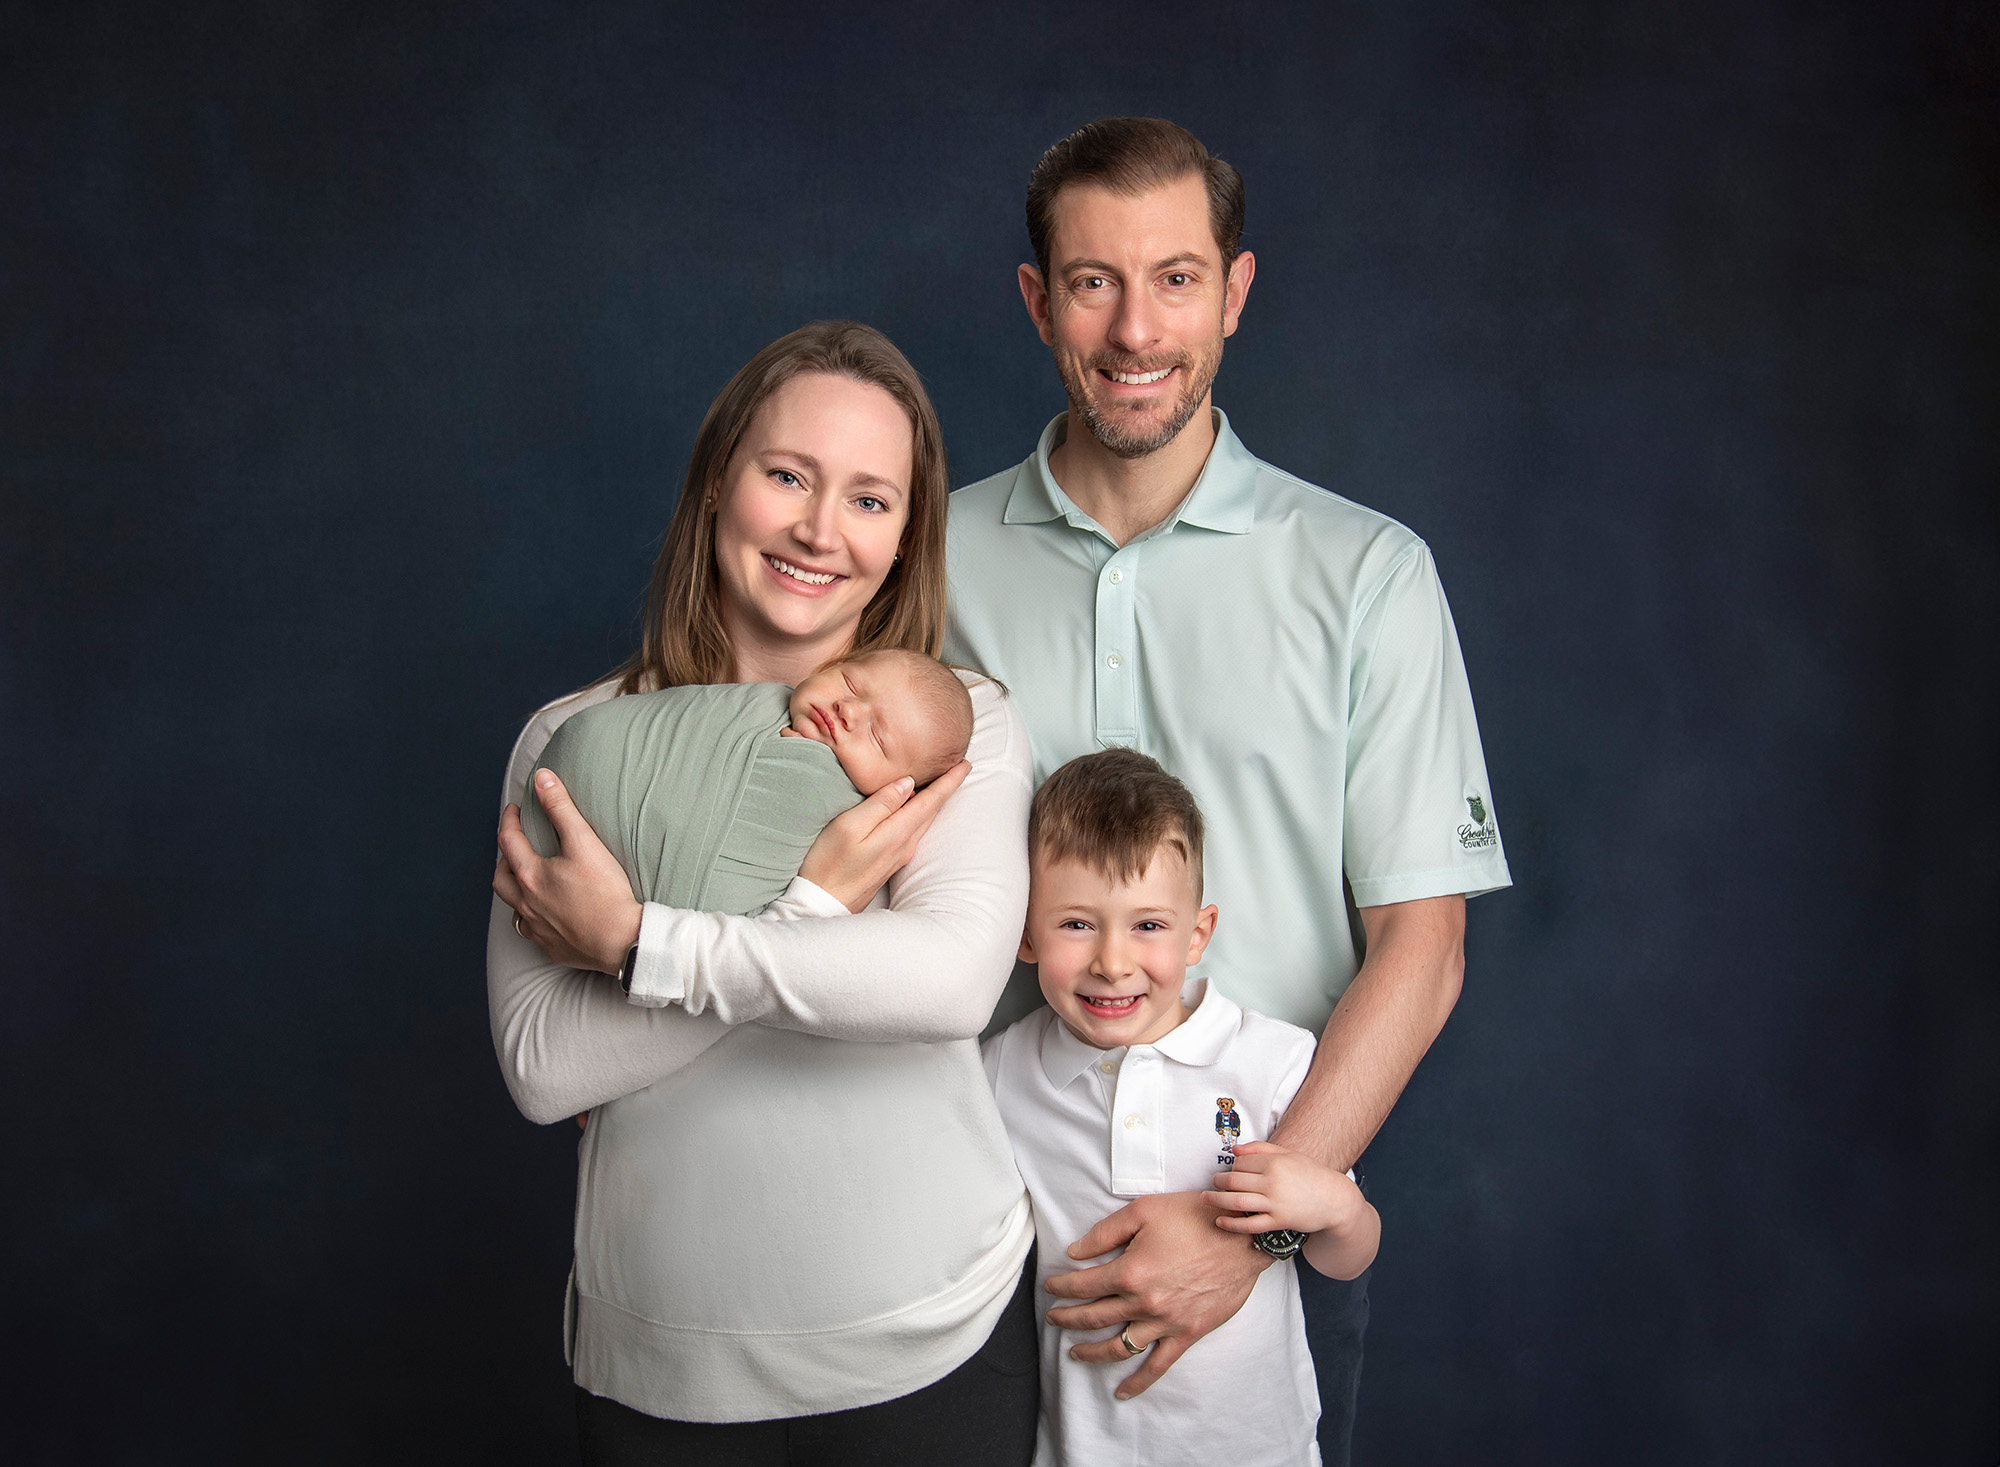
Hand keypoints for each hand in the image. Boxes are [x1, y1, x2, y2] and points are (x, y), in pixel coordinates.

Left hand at [494, 768, 643, 973]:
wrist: (622, 940)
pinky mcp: (553, 948)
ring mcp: (538, 929)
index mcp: (529, 876)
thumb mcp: (583, 842)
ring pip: (514, 909)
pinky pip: (533, 932)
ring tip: (527, 882)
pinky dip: (534, 919)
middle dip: (504, 858)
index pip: (508, 840)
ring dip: (515, 892)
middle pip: (501, 878)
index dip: (510, 820)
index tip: (515, 810)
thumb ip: (561, 808)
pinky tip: (548, 916)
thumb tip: (542, 778)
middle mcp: (526, 904)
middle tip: (516, 847)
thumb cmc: (604, 892)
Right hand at [798, 760, 970, 911]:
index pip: (931, 801)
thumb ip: (880, 803)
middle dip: (947, 788)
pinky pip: (914, 832)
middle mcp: (905, 846)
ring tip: (944, 783)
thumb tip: (908, 783)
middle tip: (960, 767)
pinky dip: (921, 815)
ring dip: (936, 802)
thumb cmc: (828, 863)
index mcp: (898, 832)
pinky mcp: (890, 863)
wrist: (822, 905)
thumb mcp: (849, 826)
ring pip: (924, 822)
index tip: (965, 764)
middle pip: (932, 811)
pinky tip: (916, 809)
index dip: (949, 781)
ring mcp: (899, 857)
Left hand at [1042, 1190, 1268, 1398]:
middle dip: (1067, 1318)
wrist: (1242, 1238)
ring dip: (1090, 1352)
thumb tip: (1075, 1252)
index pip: (1083, 1285)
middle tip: (1053, 1319)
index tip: (1051, 1288)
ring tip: (1074, 1352)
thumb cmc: (1194, 1218)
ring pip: (1118, 1347)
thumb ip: (1105, 1232)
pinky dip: (1138, 1382)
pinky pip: (1158, 1365)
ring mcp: (1165, 1323)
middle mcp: (1143, 1302)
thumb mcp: (1144, 1211)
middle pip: (1094, 1317)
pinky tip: (1122, 1392)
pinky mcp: (1186, 1335)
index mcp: (1130, 1271)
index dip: (1062, 1287)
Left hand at [1202, 1140, 1362, 1234]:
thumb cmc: (1311, 1174)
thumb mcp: (1289, 1155)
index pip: (1241, 1163)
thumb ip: (1261, 1149)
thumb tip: (1235, 1151)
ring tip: (1207, 1198)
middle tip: (1212, 1182)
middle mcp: (1273, 1182)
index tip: (1229, 1170)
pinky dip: (1231, 1224)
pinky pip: (1249, 1225)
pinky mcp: (1278, 1222)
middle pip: (1234, 1181)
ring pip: (1237, 1202)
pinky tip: (1220, 1221)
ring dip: (1217, 1200)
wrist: (1334, 1199)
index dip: (1231, 1167)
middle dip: (1218, 1182)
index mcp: (1275, 1163)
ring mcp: (1275, 1204)